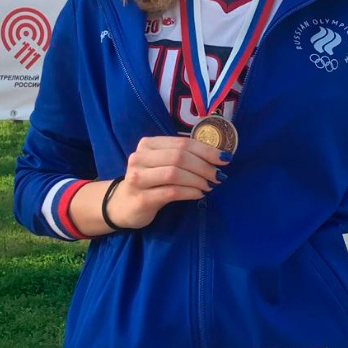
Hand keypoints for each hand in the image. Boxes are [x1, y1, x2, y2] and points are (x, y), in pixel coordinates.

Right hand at [107, 134, 228, 228]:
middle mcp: (140, 158)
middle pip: (179, 157)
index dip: (206, 150)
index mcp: (148, 144)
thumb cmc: (149, 182)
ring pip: (175, 173)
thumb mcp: (161, 164)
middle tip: (219, 176)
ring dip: (198, 179)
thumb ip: (181, 156)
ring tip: (209, 185)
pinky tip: (199, 194)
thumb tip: (217, 157)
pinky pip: (171, 192)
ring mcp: (138, 178)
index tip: (224, 158)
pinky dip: (190, 192)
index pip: (181, 143)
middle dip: (204, 166)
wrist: (123, 205)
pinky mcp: (141, 198)